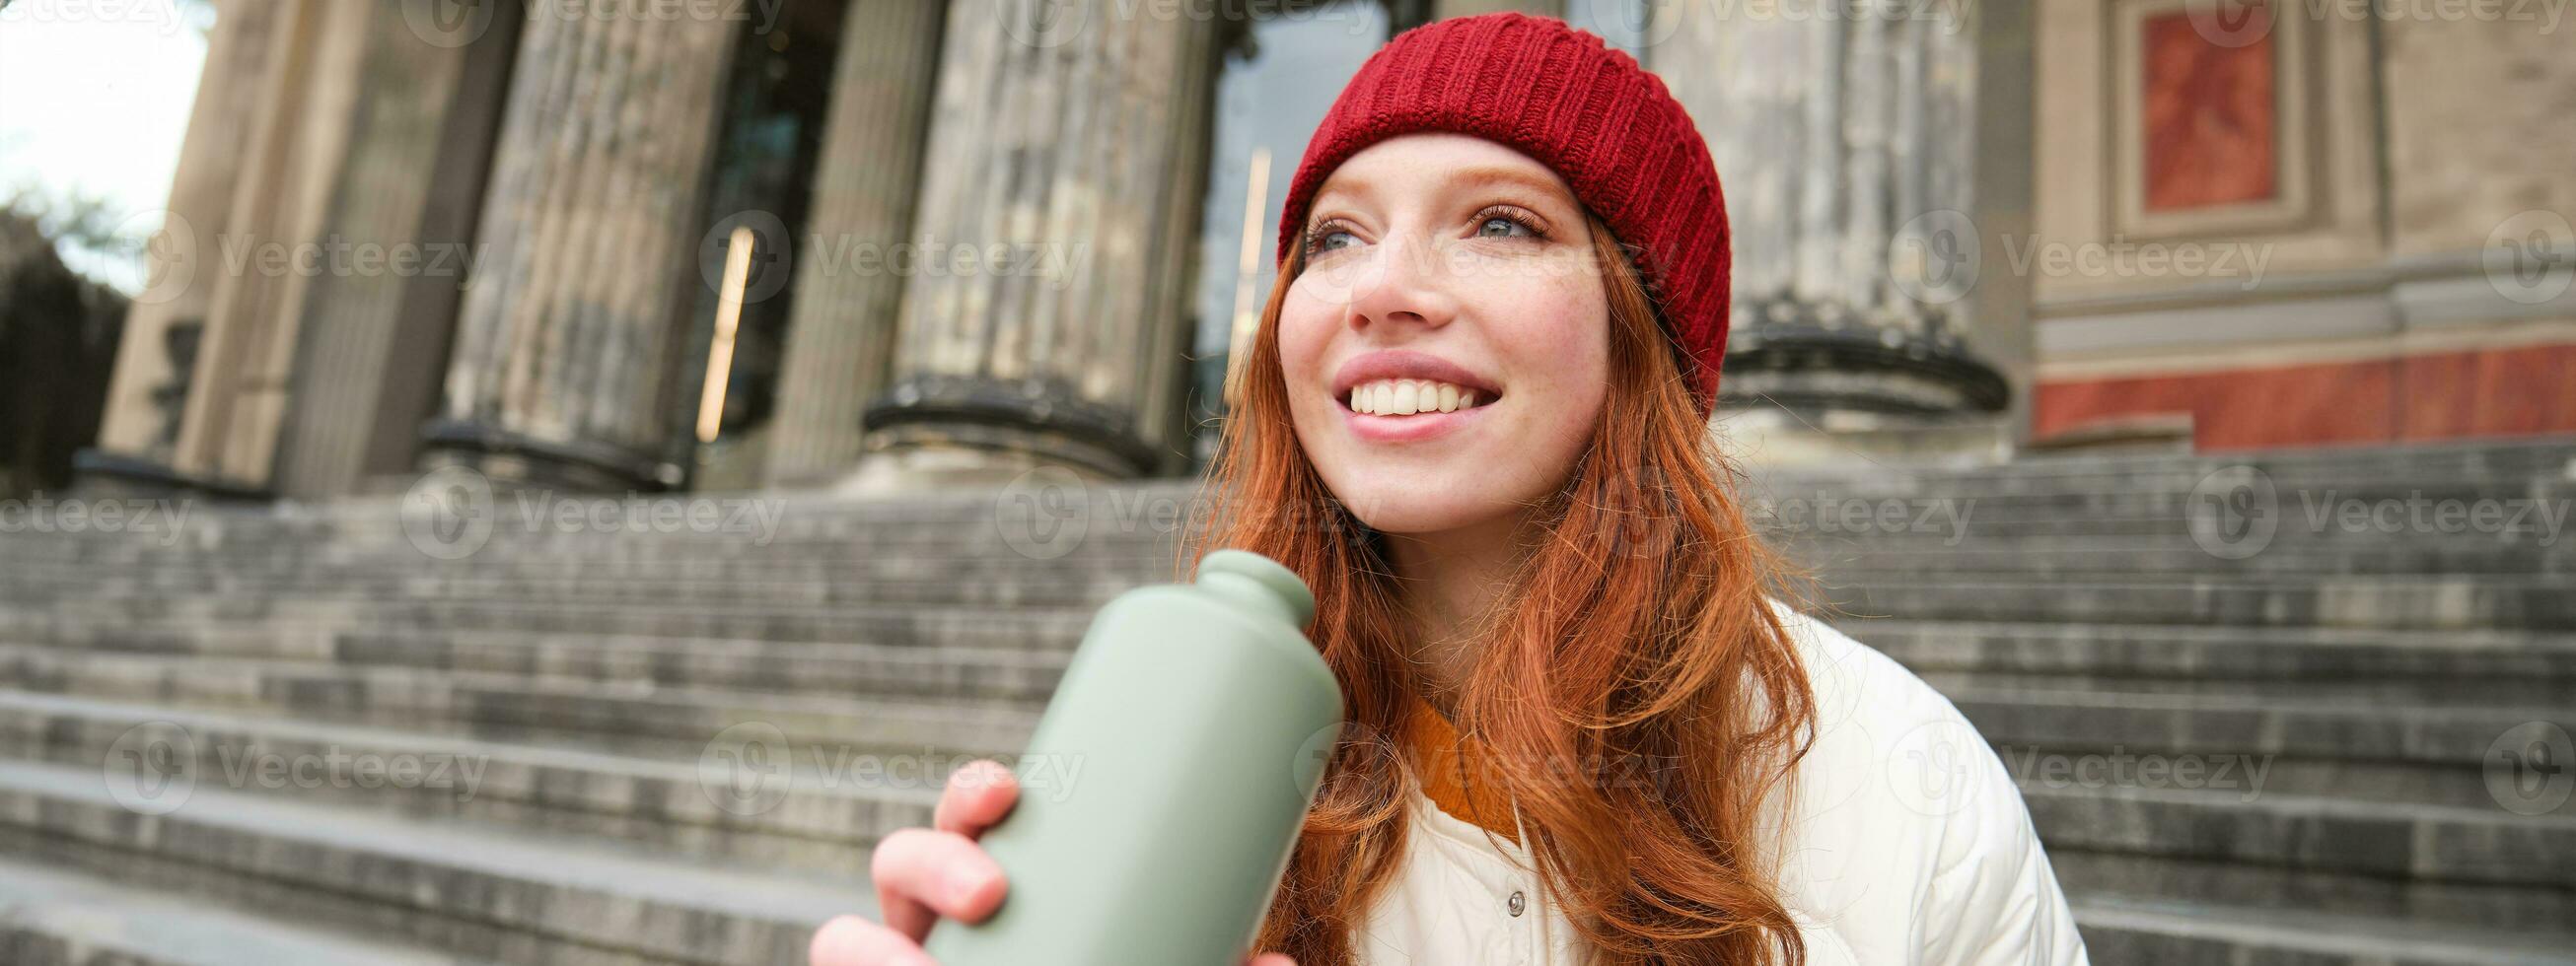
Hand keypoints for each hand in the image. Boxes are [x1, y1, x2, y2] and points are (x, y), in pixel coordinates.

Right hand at [807, 759, 1295, 965]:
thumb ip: (1210, 965)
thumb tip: (1281, 964)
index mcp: (1003, 883)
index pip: (971, 816)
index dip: (972, 793)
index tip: (1011, 788)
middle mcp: (937, 925)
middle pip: (902, 861)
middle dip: (930, 858)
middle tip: (993, 891)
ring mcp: (909, 961)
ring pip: (846, 936)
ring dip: (865, 941)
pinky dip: (850, 961)